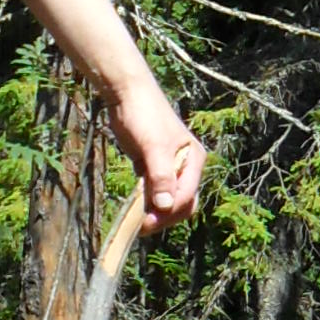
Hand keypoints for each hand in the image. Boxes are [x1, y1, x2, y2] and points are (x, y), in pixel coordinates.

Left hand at [109, 74, 205, 238]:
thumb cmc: (144, 116)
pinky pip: (153, 190)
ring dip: (153, 211)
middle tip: (141, 226)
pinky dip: (145, 200)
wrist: (126, 94)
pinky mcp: (152, 165)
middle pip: (181, 202)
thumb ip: (161, 176)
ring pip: (166, 199)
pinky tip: (133, 206)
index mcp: (193, 160)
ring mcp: (169, 167)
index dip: (168, 212)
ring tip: (135, 219)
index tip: (146, 222)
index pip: (187, 197)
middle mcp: (185, 166)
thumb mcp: (153, 146)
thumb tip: (166, 206)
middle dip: (164, 216)